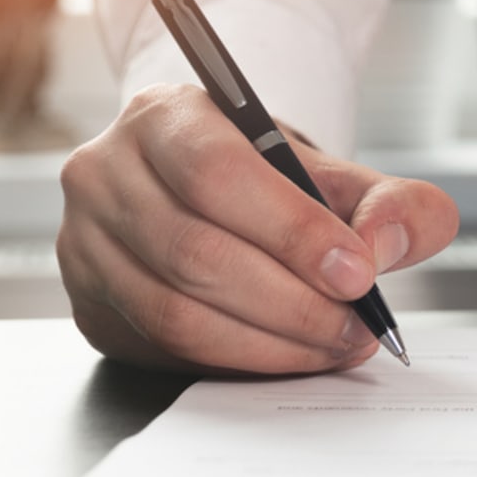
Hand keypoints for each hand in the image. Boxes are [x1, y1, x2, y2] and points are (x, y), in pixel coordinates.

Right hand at [58, 84, 460, 374]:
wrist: (215, 198)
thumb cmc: (271, 184)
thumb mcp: (337, 175)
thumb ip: (391, 200)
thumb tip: (386, 245)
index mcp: (164, 116)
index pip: (216, 173)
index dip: (291, 230)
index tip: (357, 272)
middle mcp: (106, 173)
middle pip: (195, 251)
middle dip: (291, 301)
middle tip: (355, 325)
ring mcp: (85, 241)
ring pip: (174, 311)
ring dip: (268, 341)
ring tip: (334, 343)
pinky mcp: (88, 303)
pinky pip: (162, 347)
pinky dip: (238, 360)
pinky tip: (290, 354)